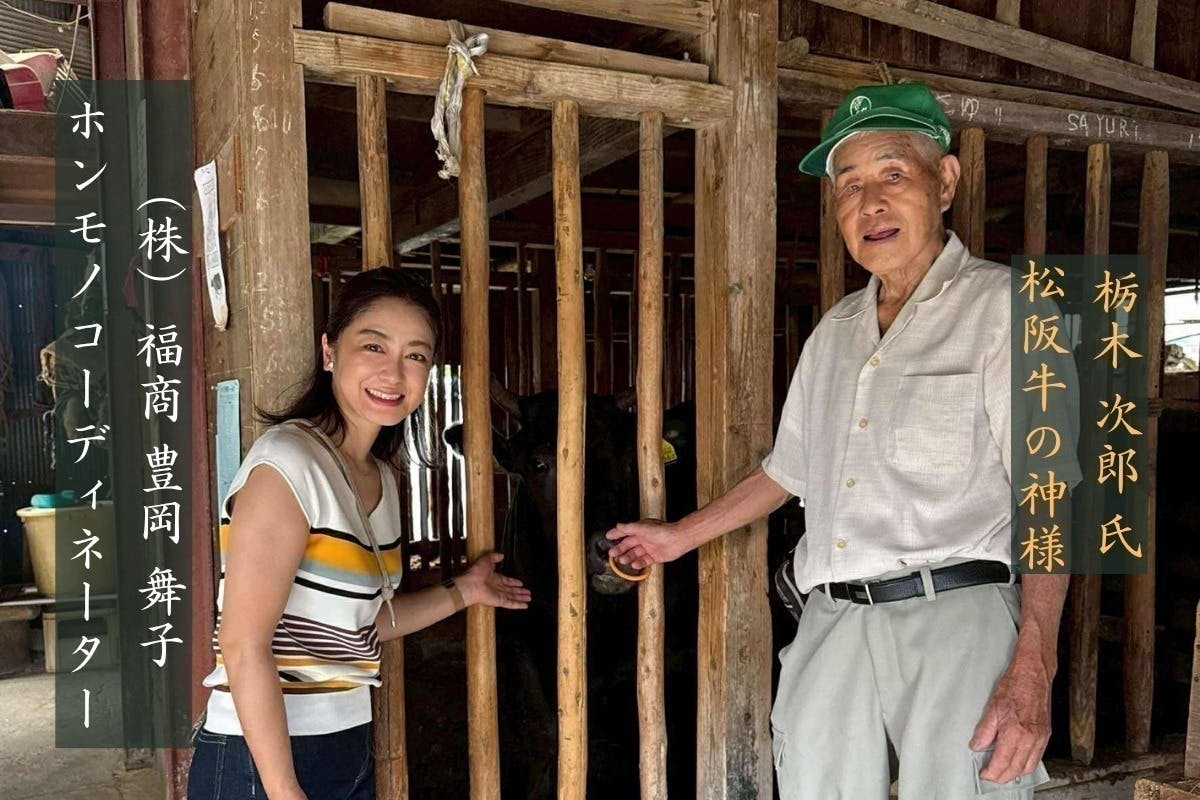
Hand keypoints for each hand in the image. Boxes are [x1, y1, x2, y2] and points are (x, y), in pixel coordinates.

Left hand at [457, 552, 530, 609]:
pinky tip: (525, 605)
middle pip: (510, 590)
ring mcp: (498, 595)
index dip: (513, 582)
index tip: (520, 583)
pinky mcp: (499, 601)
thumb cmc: (475, 572)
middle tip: (527, 592)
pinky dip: (518, 605)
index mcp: (493, 578)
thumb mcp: (486, 559)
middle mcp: (496, 587)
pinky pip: (511, 603)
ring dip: (521, 598)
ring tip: (529, 598)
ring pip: (512, 597)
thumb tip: (501, 555)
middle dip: (519, 591)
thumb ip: (494, 557)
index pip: (506, 581)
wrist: (470, 585)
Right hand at [605, 519, 689, 568]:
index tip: (608, 536)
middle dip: (620, 549)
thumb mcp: (643, 528)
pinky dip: (638, 563)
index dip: (616, 533)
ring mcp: (649, 548)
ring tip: (622, 560)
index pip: (625, 531)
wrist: (678, 539)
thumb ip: (629, 528)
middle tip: (612, 554)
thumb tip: (618, 525)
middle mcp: (644, 538)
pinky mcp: (655, 556)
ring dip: (628, 557)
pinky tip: (634, 565)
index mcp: (640, 530)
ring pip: (635, 553)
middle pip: (629, 544)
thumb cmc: (662, 531)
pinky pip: (644, 561)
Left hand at [969, 652, 1052, 783]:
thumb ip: (984, 731)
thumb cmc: (1014, 686)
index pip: (1002, 763)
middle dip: (1002, 777)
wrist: (1033, 674)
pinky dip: (1026, 765)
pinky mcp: (1046, 735)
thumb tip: (977, 746)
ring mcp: (1040, 738)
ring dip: (1015, 774)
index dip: (991, 772)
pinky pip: (1037, 758)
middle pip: (1016, 769)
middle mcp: (1031, 739)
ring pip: (1029, 767)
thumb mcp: (992, 707)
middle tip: (990, 776)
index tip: (984, 774)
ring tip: (1002, 772)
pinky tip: (1017, 762)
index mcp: (1016, 733)